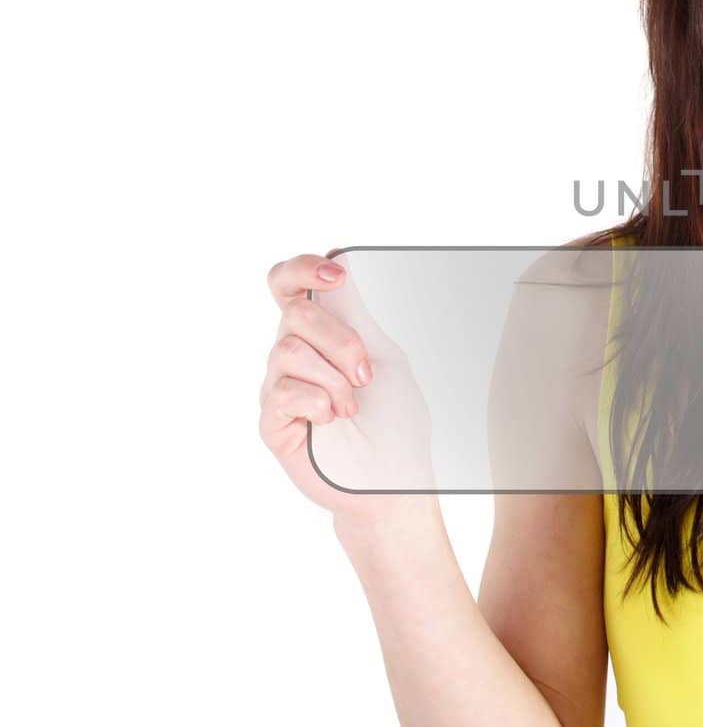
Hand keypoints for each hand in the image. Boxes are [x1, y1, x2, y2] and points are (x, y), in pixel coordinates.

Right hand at [261, 251, 436, 527]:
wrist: (392, 475)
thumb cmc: (394, 417)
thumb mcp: (386, 356)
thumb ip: (357, 316)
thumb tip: (340, 264)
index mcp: (319, 332)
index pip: (287, 283)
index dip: (302, 269)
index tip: (337, 275)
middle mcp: (292, 353)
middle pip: (294, 315)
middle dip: (339, 340)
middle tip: (366, 373)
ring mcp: (278, 386)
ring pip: (289, 352)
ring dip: (334, 378)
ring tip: (353, 405)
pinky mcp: (271, 421)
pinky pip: (283, 392)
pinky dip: (319, 403)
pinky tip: (333, 420)